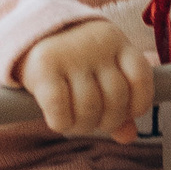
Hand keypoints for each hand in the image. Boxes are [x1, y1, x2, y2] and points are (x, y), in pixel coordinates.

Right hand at [15, 14, 155, 136]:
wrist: (30, 33)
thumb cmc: (75, 61)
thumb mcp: (101, 73)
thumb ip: (120, 103)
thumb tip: (128, 136)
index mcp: (116, 41)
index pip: (140, 78)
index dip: (138, 104)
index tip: (127, 112)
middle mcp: (96, 45)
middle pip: (116, 97)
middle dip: (109, 120)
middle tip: (96, 122)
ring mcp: (70, 54)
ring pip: (90, 107)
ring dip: (85, 126)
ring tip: (77, 123)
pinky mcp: (43, 67)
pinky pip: (61, 109)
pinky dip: (63, 124)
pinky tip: (60, 121)